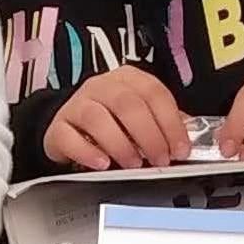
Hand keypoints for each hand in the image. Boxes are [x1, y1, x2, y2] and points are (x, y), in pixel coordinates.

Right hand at [41, 68, 194, 172]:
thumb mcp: (140, 116)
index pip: (153, 93)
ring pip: (97, 118)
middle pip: (127, 103)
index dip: (170, 122)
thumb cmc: (109, 121)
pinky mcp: (58, 126)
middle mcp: (101, 86)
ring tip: (133, 164)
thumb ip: (162, 123)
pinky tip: (102, 163)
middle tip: (160, 160)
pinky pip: (69, 136)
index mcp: (127, 79)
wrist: (69, 127)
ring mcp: (77, 104)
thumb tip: (185, 138)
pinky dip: (87, 152)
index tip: (179, 149)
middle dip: (148, 135)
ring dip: (120, 144)